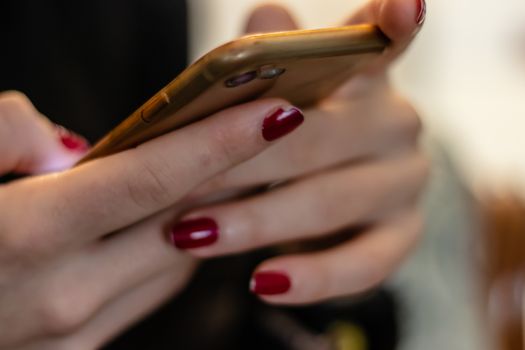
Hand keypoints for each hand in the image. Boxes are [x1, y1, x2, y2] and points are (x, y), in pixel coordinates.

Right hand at [0, 92, 303, 348]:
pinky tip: (162, 228)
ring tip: (214, 174)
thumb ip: (4, 135)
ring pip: (174, 261)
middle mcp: (62, 296)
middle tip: (260, 133)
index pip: (155, 177)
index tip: (278, 111)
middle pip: (180, 220)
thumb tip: (70, 146)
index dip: (223, 140)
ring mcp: (75, 337)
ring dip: (199, 216)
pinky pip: (148, 294)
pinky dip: (164, 254)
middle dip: (227, 174)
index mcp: (25, 237)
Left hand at [170, 0, 427, 303]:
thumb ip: (272, 58)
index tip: (402, 5)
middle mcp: (395, 124)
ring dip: (256, 222)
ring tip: (192, 234)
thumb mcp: (280, 95)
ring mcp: (403, 183)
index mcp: (365, 77)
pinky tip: (262, 283)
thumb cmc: (289, 134)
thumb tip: (263, 21)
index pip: (384, 40)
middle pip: (320, 136)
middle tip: (178, 183)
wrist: (319, 197)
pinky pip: (360, 265)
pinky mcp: (401, 238)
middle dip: (242, 162)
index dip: (394, 23)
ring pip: (329, 204)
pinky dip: (309, 278)